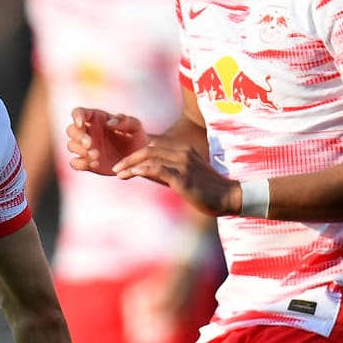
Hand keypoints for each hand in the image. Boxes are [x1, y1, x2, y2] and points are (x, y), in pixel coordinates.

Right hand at [65, 108, 146, 174]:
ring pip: (71, 145)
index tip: (81, 124)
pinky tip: (95, 164)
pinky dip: (81, 163)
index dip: (76, 117)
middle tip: (90, 144)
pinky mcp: (86, 162)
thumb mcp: (135, 126)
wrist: (139, 158)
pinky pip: (75, 163)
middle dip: (78, 136)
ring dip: (81, 150)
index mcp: (96, 118)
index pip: (78, 112)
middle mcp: (87, 132)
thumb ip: (124, 121)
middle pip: (71, 130)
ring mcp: (85, 148)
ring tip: (97, 155)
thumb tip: (109, 123)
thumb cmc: (136, 137)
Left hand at [112, 139, 239, 215]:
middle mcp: (183, 151)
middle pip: (148, 149)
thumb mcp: (181, 175)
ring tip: (118, 173)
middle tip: (115, 168)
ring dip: (130, 165)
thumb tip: (138, 170)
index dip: (134, 153)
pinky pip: (157, 169)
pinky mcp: (183, 176)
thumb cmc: (203, 188)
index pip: (153, 145)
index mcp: (183, 148)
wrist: (227, 197)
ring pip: (149, 157)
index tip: (122, 163)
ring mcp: (183, 163)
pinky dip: (140, 170)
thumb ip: (161, 170)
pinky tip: (130, 175)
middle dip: (128, 158)